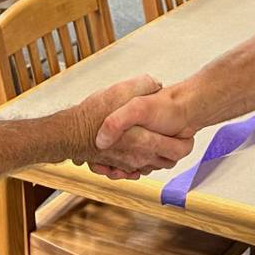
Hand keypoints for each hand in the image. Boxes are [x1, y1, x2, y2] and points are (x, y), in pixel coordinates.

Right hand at [66, 75, 191, 176]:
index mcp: (146, 141)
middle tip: (172, 134)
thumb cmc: (94, 115)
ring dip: (156, 156)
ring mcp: (127, 165)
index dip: (186, 141)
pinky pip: (134, 170)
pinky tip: (135, 149)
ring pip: (151, 167)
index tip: (184, 130)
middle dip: (173, 150)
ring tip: (155, 140)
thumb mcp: (122, 91)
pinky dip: (138, 163)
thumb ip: (145, 85)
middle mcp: (139, 158)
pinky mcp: (115, 167)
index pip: (180, 150)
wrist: (68, 134)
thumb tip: (157, 83)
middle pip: (168, 162)